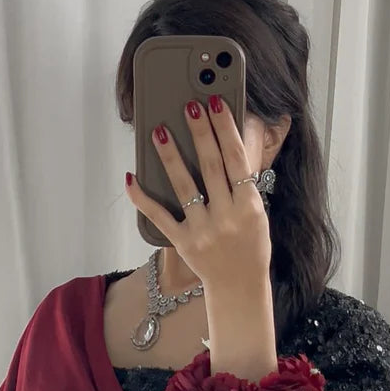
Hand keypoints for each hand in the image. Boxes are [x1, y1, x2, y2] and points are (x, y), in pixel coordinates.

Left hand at [125, 95, 271, 289]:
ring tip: (160, 131)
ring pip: (184, 186)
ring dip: (171, 156)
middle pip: (211, 166)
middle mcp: (227, 217)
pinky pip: (159, 217)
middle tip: (189, 106)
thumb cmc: (250, 246)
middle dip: (200, 133)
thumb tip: (225, 145)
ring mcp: (203, 231)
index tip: (215, 102)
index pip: (236, 159)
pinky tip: (132, 177)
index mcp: (249, 206)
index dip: (225, 129)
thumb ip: (243, 185)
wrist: (240, 288)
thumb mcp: (258, 214)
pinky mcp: (183, 243)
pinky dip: (143, 198)